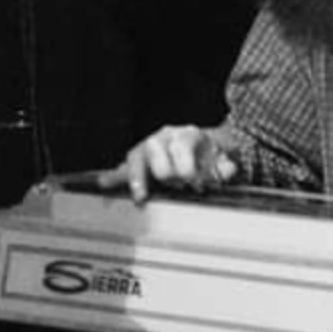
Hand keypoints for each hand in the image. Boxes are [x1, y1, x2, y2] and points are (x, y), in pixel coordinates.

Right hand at [100, 125, 239, 204]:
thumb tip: (228, 170)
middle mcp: (164, 138)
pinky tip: (104, 184)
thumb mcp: (226, 160)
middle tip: (178, 187)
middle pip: (155, 149)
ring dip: (138, 178)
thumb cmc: (212, 158)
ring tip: (140, 196)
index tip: (196, 184)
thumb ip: (227, 166)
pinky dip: (115, 177)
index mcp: (186, 135)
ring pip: (136, 158)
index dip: (187, 166)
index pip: (181, 145)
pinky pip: (124, 169)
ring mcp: (149, 149)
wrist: (205, 152)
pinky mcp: (139, 164)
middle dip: (166, 171)